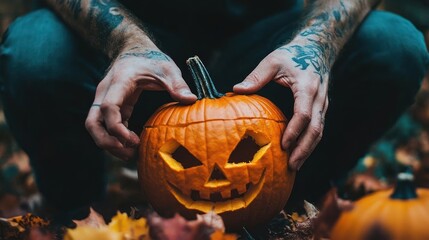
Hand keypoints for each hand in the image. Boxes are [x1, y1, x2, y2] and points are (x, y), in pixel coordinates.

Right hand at [85, 49, 196, 159]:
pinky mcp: (111, 107)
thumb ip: (177, 84)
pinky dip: (115, 138)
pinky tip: (132, 145)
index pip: (109, 108)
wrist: (135, 51)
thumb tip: (192, 100)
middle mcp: (106, 92)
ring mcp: (105, 100)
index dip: (117, 129)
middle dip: (106, 142)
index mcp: (119, 82)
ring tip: (131, 154)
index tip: (134, 141)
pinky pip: (105, 126)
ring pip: (94, 127)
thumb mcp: (167, 69)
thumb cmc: (151, 60)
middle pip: (92, 123)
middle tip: (129, 153)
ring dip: (108, 143)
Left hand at [233, 42, 328, 170]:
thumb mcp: (273, 61)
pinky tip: (298, 154)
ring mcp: (323, 104)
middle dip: (304, 149)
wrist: (317, 49)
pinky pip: (318, 129)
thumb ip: (256, 76)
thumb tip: (235, 90)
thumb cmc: (292, 54)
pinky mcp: (322, 108)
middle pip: (316, 129)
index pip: (304, 113)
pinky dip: (309, 143)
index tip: (283, 145)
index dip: (294, 131)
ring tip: (294, 166)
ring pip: (319, 131)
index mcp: (307, 86)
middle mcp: (319, 98)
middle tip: (291, 166)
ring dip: (308, 150)